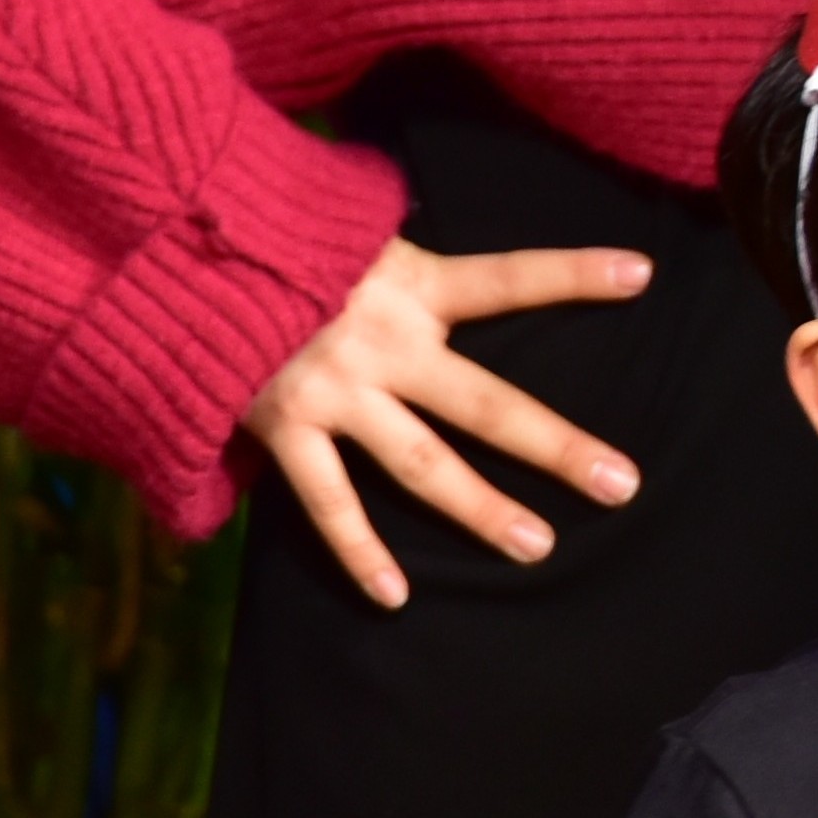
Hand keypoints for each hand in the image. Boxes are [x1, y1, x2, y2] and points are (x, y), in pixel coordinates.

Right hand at [238, 236, 651, 605]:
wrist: (174, 253)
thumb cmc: (268, 234)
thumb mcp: (342, 223)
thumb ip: (393, 245)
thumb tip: (421, 235)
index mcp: (407, 282)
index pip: (506, 276)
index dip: (574, 272)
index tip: (643, 273)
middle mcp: (384, 342)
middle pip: (488, 402)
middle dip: (556, 446)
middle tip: (623, 484)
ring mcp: (335, 392)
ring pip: (423, 464)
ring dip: (481, 509)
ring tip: (538, 547)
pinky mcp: (285, 429)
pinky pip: (329, 503)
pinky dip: (360, 551)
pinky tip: (397, 595)